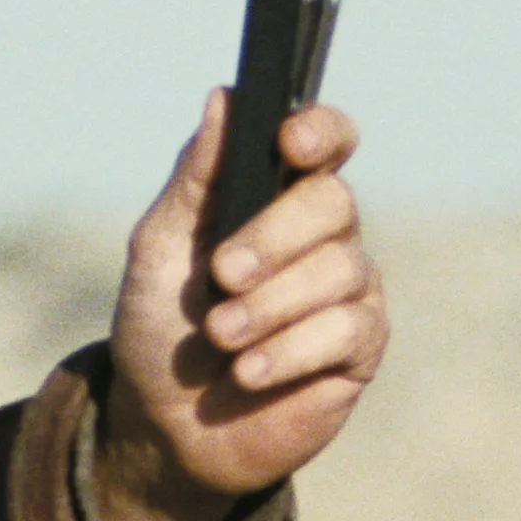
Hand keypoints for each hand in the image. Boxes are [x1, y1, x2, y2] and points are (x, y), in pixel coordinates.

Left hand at [95, 93, 387, 520]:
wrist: (164, 424)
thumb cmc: (161, 327)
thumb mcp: (160, 248)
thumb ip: (196, 177)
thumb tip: (224, 97)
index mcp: (277, 195)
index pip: (327, 140)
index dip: (321, 131)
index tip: (290, 142)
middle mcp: (324, 235)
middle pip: (333, 202)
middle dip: (273, 239)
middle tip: (221, 277)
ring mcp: (348, 289)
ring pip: (339, 270)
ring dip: (269, 306)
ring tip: (221, 336)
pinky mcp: (359, 348)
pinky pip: (345, 330)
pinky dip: (288, 351)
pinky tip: (248, 372)